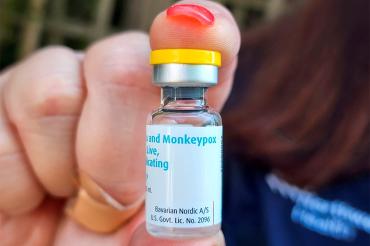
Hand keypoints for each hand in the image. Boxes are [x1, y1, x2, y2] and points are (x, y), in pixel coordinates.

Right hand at [0, 1, 239, 244]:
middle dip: (118, 139)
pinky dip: (15, 182)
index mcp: (168, 128)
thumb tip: (182, 208)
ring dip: (62, 164)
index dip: (208, 38)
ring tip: (65, 202)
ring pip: (54, 86)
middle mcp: (114, 101)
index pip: (200, 62)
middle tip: (112, 199)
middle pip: (124, 60)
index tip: (209, 32)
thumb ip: (185, 232)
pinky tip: (29, 199)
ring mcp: (53, 99)